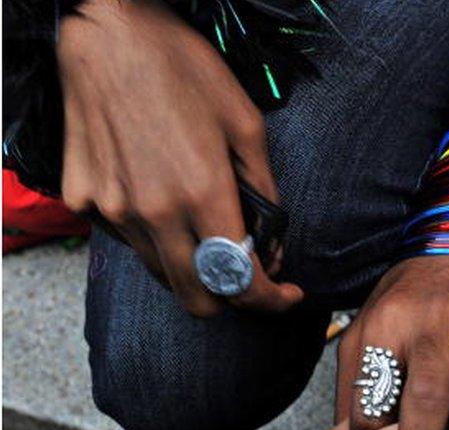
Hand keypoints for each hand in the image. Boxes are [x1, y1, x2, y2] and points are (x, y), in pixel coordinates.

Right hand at [57, 0, 301, 315]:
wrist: (106, 33)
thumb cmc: (183, 69)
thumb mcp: (246, 124)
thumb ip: (264, 191)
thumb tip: (271, 241)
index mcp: (203, 192)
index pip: (240, 282)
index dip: (271, 300)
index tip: (287, 294)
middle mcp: (155, 212)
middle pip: (198, 299)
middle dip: (231, 297)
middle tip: (249, 272)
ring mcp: (114, 210)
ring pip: (162, 274)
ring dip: (192, 269)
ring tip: (208, 231)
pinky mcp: (85, 200)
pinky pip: (128, 241)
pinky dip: (154, 238)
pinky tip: (164, 200)